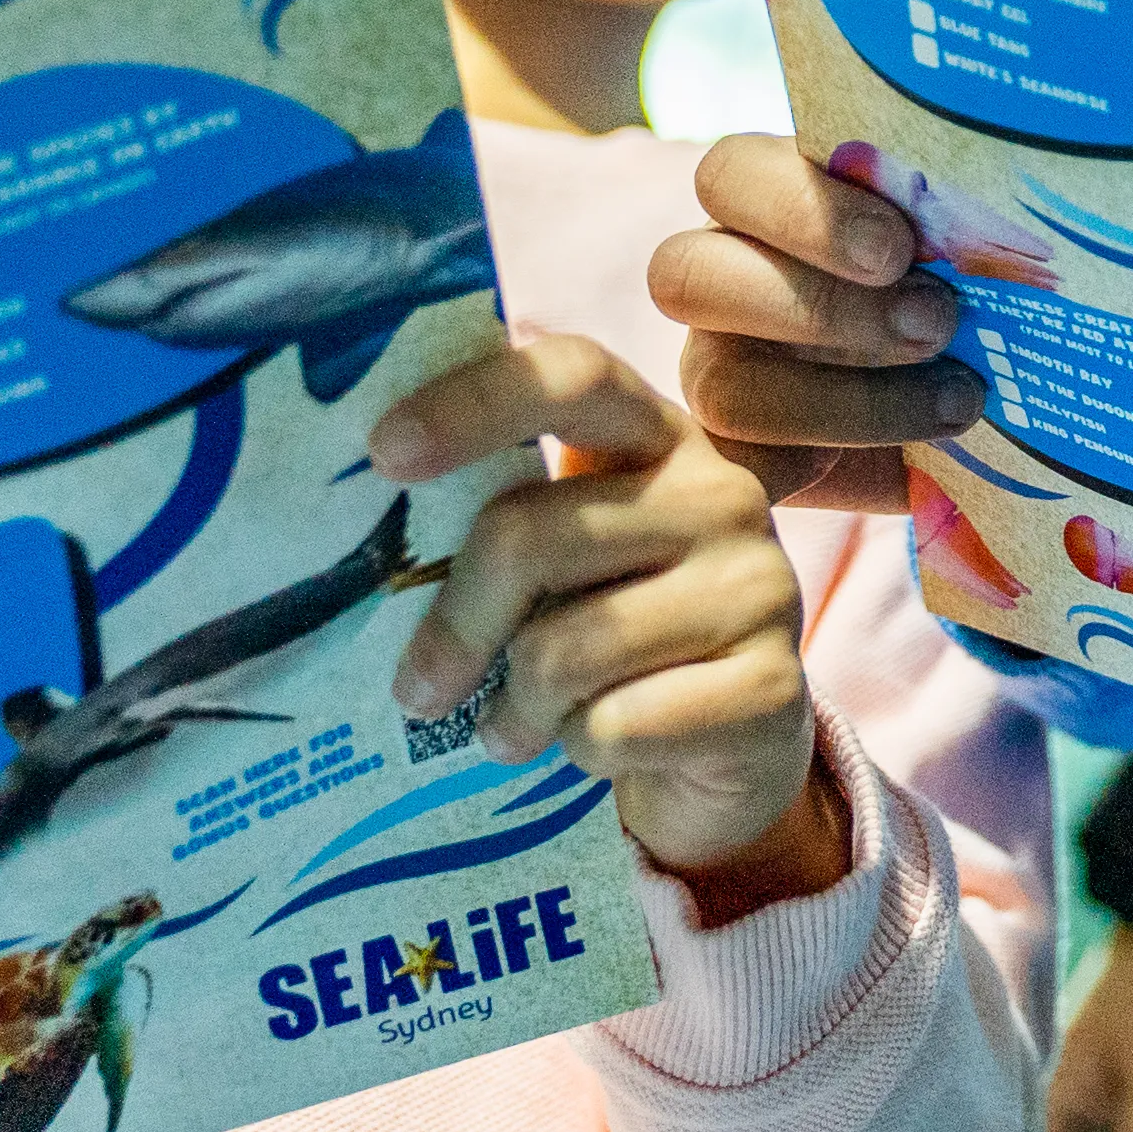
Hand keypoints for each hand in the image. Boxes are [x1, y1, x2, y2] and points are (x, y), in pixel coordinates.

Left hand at [372, 334, 829, 885]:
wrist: (734, 747)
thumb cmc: (618, 641)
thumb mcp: (567, 568)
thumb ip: (503, 529)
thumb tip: (359, 547)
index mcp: (657, 441)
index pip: (574, 378)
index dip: (476, 401)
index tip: (384, 453)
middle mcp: (720, 494)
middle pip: (530, 536)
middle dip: (453, 628)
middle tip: (417, 689)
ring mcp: (759, 587)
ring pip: (564, 651)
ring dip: (516, 711)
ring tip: (515, 728)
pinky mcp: (773, 688)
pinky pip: (616, 728)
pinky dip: (581, 753)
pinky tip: (597, 748)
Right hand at [651, 131, 986, 512]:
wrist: (977, 393)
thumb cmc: (974, 285)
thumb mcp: (972, 239)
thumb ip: (966, 217)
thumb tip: (1039, 202)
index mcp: (769, 198)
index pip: (732, 173)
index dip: (802, 207)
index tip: (900, 246)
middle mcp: (721, 276)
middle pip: (688, 273)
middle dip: (821, 304)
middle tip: (936, 320)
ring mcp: (716, 368)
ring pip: (721, 384)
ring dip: (850, 399)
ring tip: (959, 398)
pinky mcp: (735, 455)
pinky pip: (743, 470)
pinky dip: (829, 470)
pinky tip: (914, 465)